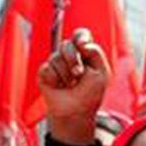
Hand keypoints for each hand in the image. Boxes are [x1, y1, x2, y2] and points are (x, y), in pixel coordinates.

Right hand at [38, 28, 108, 145]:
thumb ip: (95, 54)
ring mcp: (56, 63)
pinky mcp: (44, 72)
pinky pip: (47, 69)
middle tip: (78, 73)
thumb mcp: (101, 73)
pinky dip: (55, 80)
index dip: (80, 36)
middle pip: (66, 44)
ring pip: (56, 57)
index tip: (82, 44)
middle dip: (73, 59)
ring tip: (70, 84)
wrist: (76, 111)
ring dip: (66, 74)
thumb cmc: (90, 93)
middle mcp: (69, 55)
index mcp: (84, 52)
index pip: (80, 35)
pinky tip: (59, 87)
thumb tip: (83, 43)